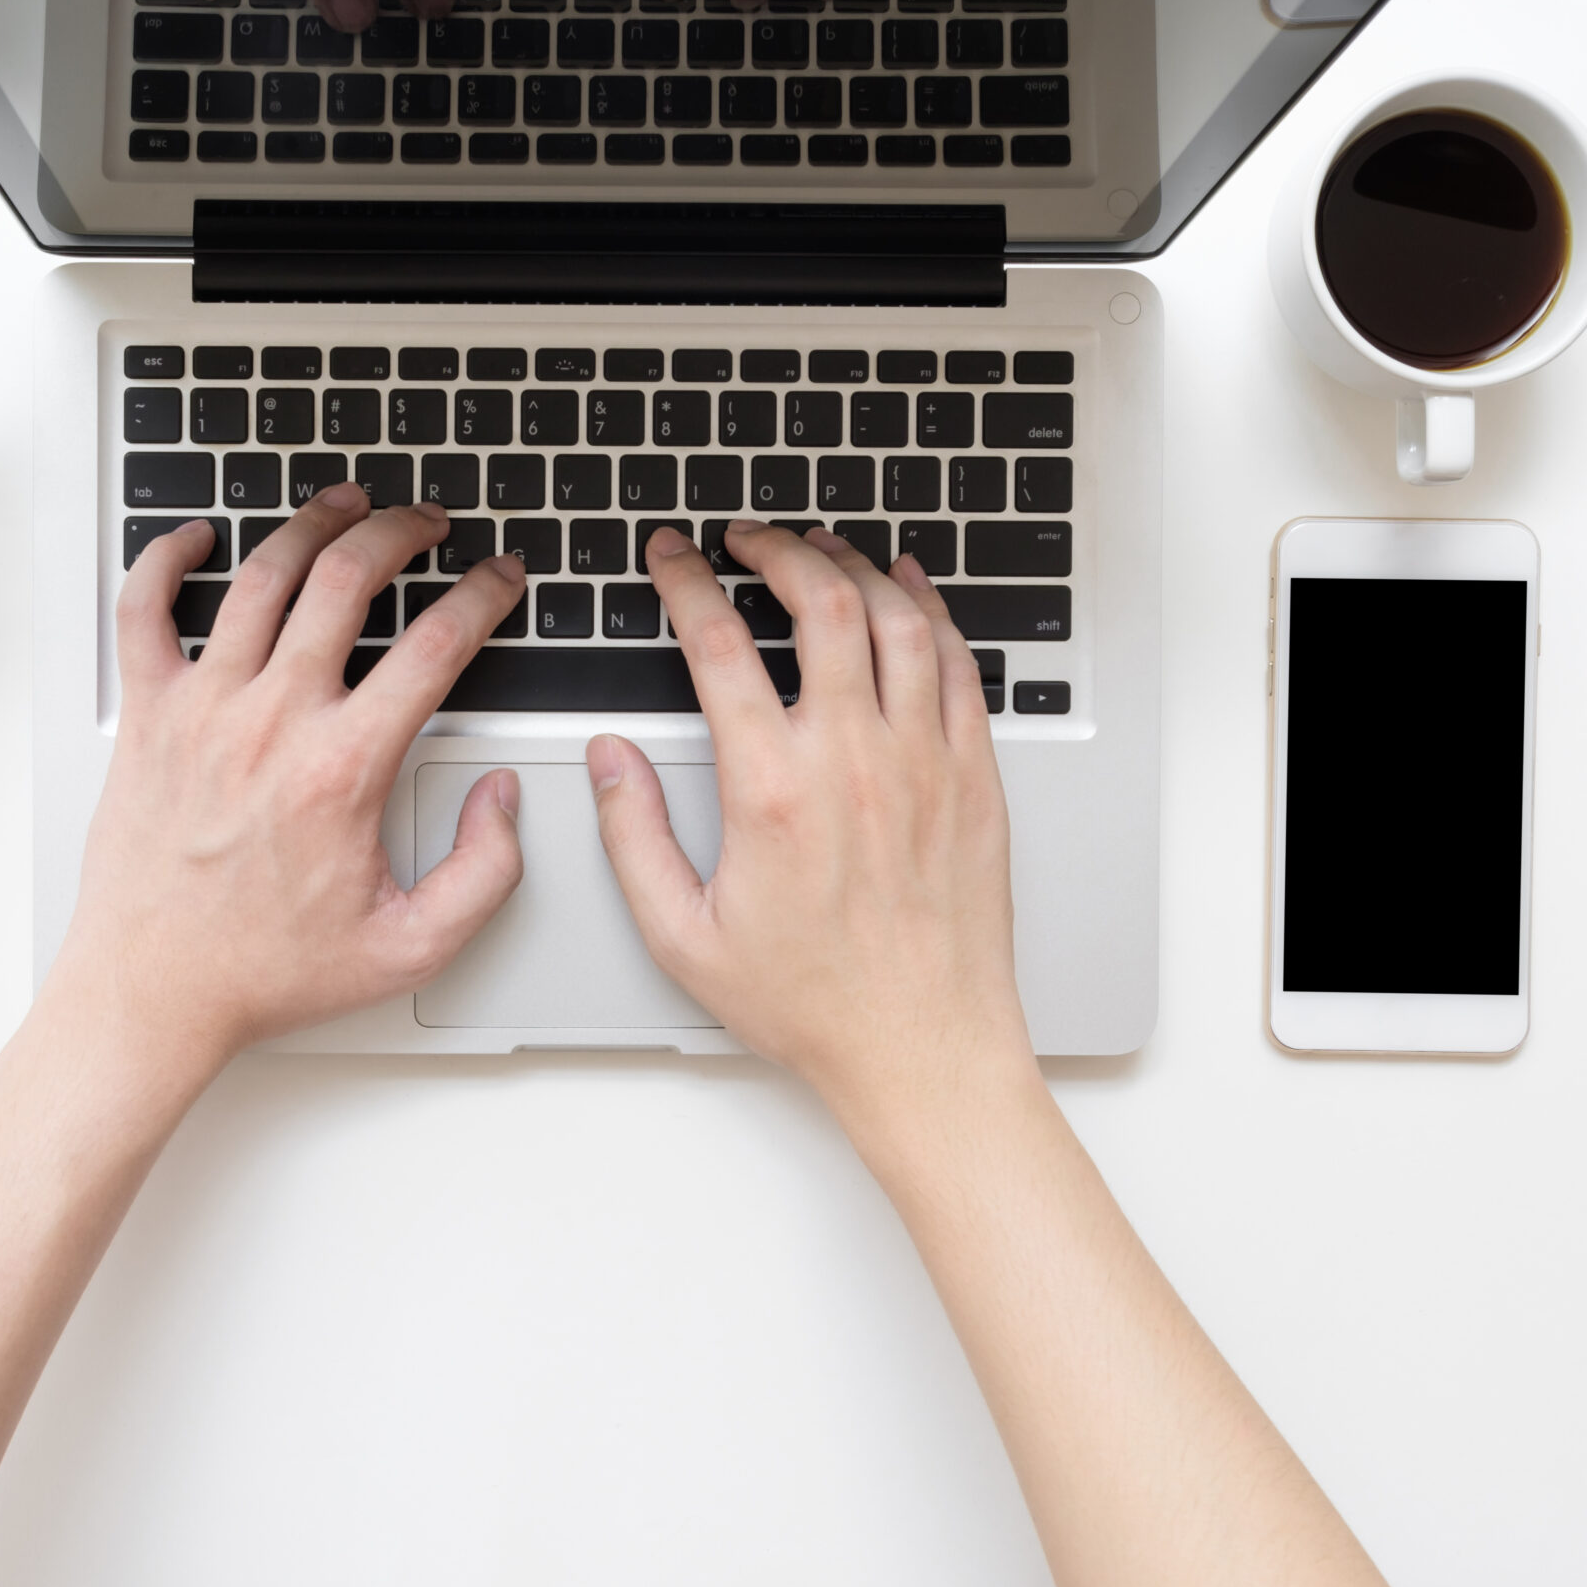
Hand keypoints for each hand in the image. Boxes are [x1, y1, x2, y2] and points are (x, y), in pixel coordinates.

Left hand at [59, 486, 529, 1077]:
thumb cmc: (267, 972)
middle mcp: (272, 722)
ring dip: (311, 525)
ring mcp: (203, 709)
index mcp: (343, 769)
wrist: (155, 990)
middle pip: (347, 581)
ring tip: (346, 504)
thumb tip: (500, 798)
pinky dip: (167, 559)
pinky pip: (145, 610)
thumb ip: (484, 873)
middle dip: (402, 534)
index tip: (499, 579)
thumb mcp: (410, 948)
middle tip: (427, 525)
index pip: (435, 646)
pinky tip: (198, 538)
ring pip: (261, 578)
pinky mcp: (147, 716)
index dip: (483, 596)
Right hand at [588, 524, 1031, 1129]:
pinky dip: (930, 609)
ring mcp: (925, 760)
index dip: (685, 581)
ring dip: (853, 566)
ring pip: (896, 617)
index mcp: (773, 789)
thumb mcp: (683, 937)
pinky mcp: (975, 776)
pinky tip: (909, 588)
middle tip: (746, 538)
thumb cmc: (812, 1004)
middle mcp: (855, 758)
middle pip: (820, 601)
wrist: (923, 1048)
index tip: (672, 558)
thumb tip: (611, 758)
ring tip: (819, 549)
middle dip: (775, 548)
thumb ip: (633, 837)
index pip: (719, 643)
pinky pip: (958, 663)